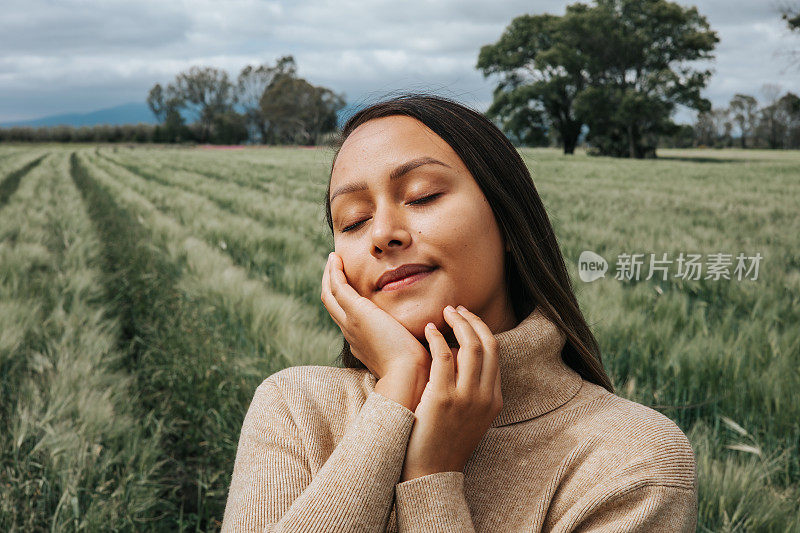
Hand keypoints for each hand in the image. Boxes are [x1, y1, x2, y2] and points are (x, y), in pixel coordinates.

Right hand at [321, 252, 430, 407]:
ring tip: (334, 260)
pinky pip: (338, 288)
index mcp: (362, 342)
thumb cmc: (416, 369)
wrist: (408, 377)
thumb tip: (428, 332)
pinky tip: (337, 260)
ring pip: (330, 295)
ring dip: (330, 275)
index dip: (344, 301)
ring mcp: (351, 323)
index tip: (349, 287)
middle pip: (332, 305)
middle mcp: (351, 333)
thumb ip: (412, 340)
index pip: (346, 318)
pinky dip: (335, 273)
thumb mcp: (411, 351)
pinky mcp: (357, 313)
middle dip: (331, 285)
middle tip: (334, 267)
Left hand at [400, 305, 502, 480]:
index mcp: (494, 400)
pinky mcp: (442, 398)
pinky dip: (437, 337)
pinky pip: (443, 356)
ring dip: (457, 323)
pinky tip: (429, 330)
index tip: (466, 318)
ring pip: (470, 346)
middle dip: (472, 320)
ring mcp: (466, 397)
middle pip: (487, 344)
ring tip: (444, 313)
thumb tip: (458, 355)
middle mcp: (485, 396)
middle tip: (455, 309)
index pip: (495, 353)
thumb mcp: (469, 416)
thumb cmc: (443, 442)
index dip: (481, 330)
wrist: (429, 472)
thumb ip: (471, 388)